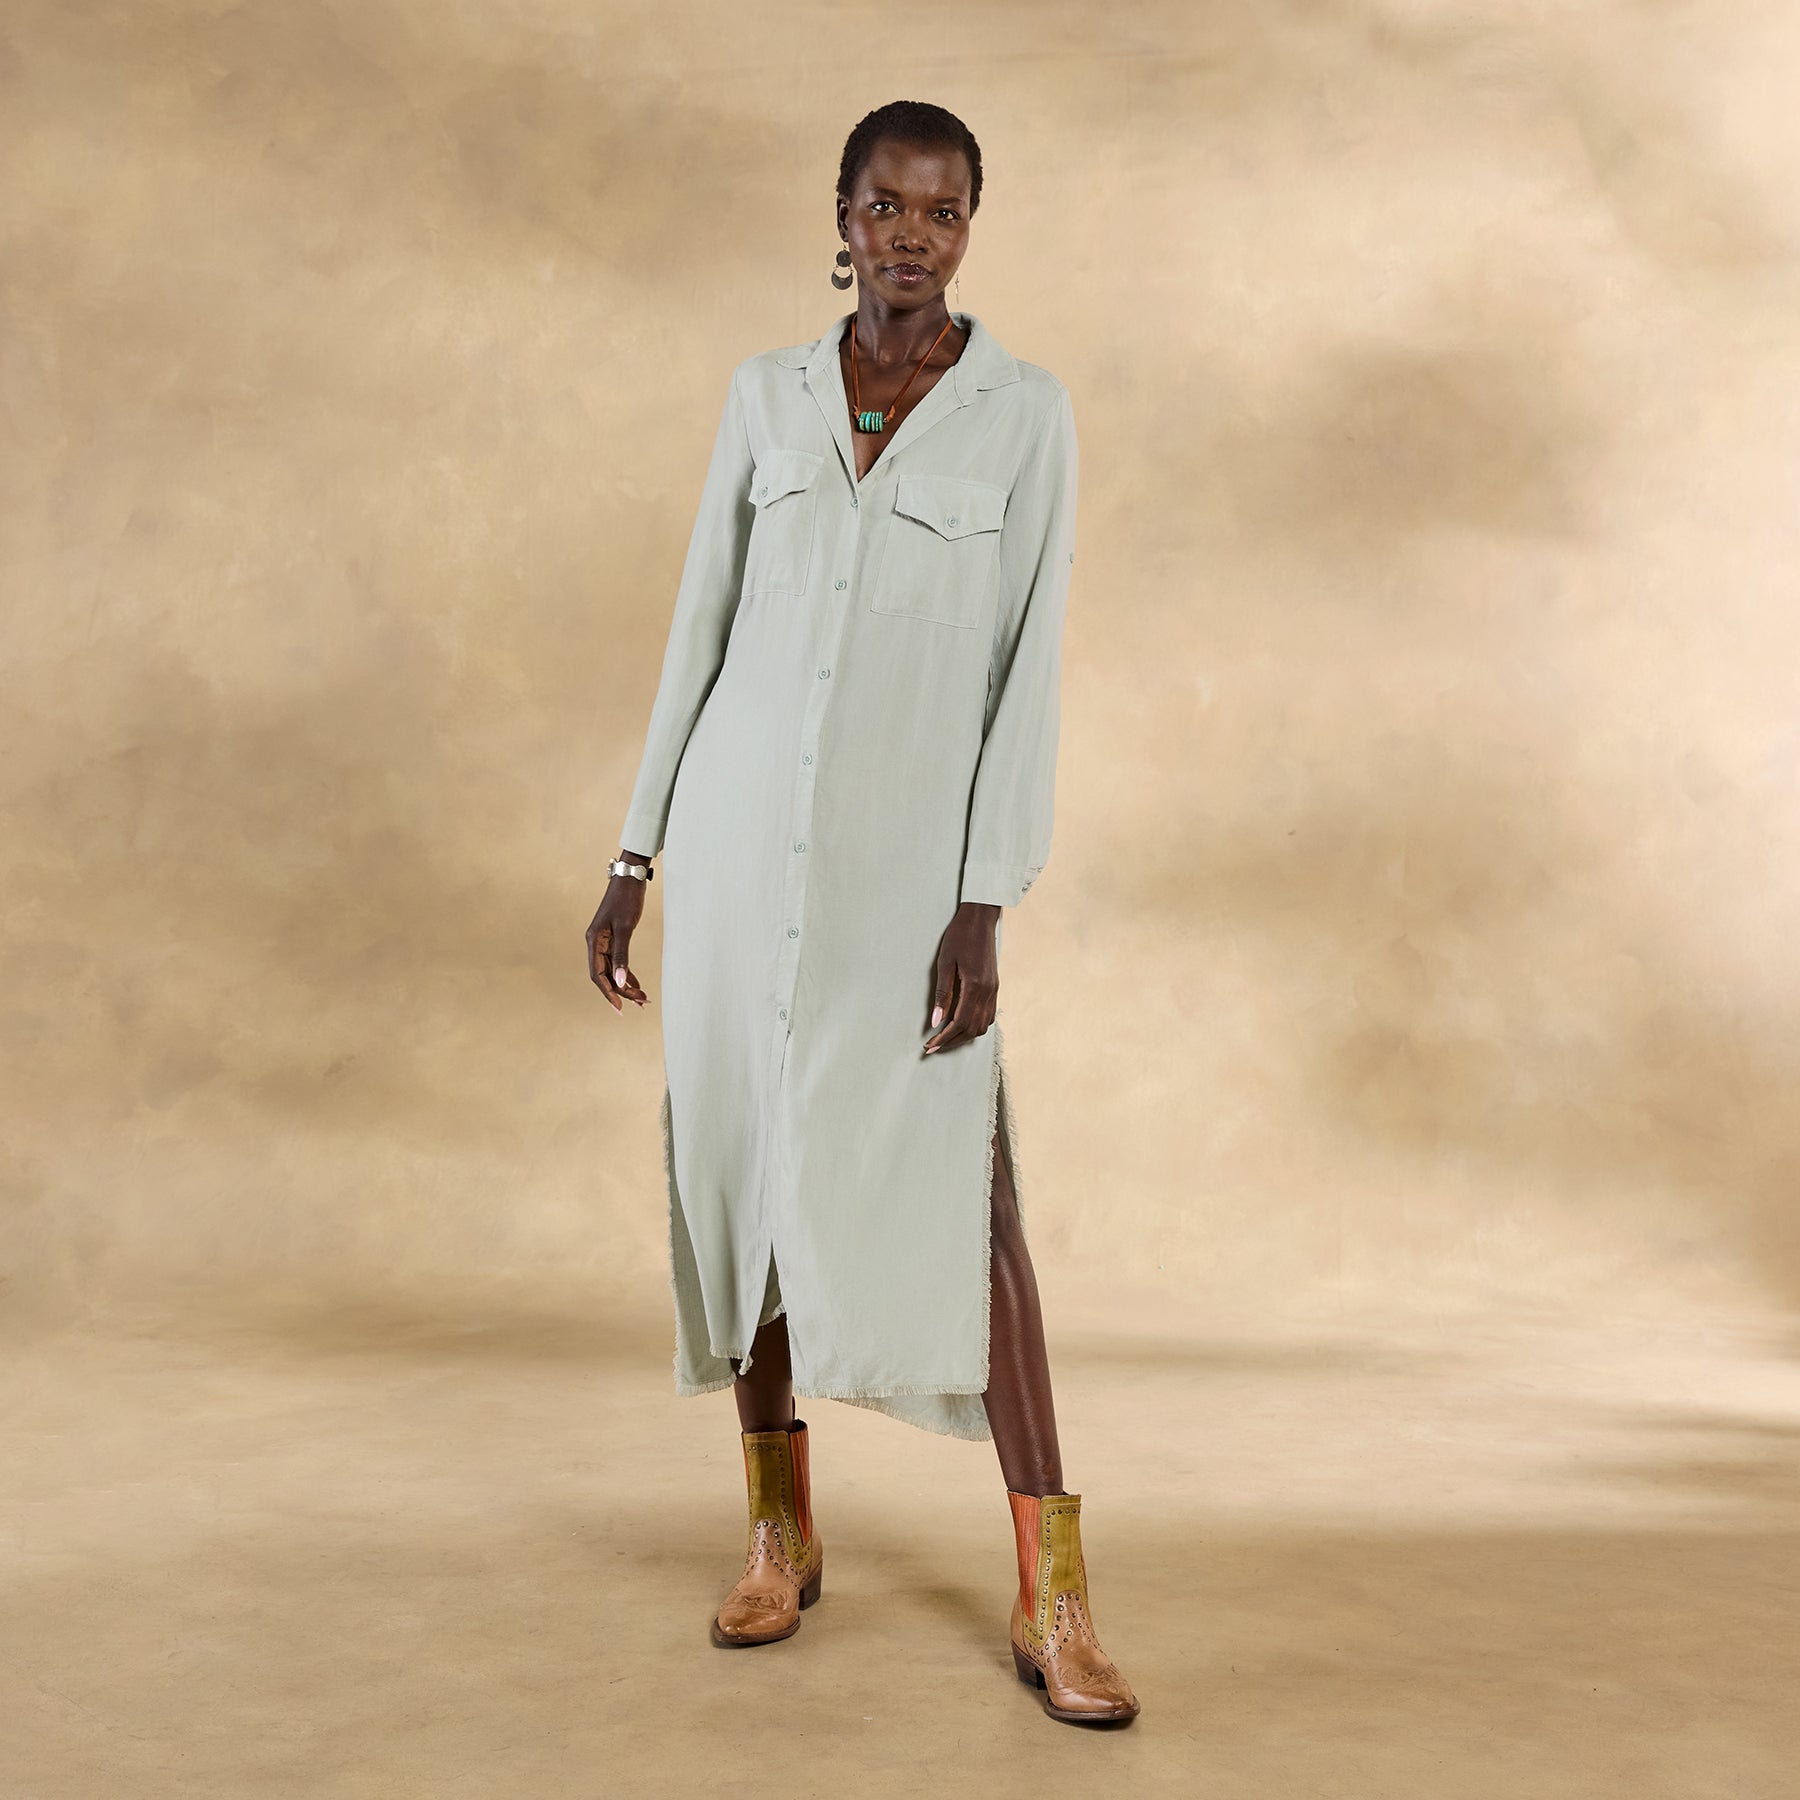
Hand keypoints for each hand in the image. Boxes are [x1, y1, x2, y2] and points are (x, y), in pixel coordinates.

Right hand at [588, 864, 652, 1012]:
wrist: (630, 877)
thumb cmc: (626, 899)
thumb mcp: (625, 928)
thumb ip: (622, 955)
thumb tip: (621, 981)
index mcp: (594, 941)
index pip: (597, 975)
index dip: (608, 993)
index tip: (620, 1007)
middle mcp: (596, 943)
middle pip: (606, 975)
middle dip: (622, 991)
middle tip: (640, 1004)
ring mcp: (604, 941)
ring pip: (613, 970)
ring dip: (626, 984)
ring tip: (642, 999)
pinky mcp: (614, 938)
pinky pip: (618, 961)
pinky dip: (628, 973)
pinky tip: (637, 984)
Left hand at [923, 902, 1001, 1053]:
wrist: (980, 919)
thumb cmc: (960, 936)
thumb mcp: (945, 963)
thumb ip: (942, 994)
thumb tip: (936, 1021)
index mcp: (975, 986)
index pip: (959, 1023)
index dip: (944, 1038)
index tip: (929, 1045)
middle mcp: (988, 992)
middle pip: (972, 1029)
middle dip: (952, 1041)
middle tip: (932, 1047)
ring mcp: (994, 990)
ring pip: (982, 1025)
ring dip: (964, 1036)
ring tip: (945, 1039)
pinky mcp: (995, 987)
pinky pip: (988, 1015)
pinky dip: (975, 1025)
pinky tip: (962, 1025)